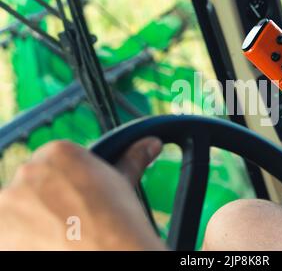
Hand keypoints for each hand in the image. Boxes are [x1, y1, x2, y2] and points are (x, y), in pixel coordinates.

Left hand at [0, 138, 164, 249]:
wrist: (110, 253)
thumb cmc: (119, 220)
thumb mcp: (124, 183)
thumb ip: (131, 158)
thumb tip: (151, 144)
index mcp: (58, 152)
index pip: (51, 165)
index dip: (63, 185)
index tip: (74, 202)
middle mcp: (28, 171)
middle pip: (31, 186)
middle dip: (44, 202)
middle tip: (69, 221)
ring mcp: (9, 203)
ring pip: (16, 211)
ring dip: (30, 222)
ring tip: (58, 237)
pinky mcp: (0, 233)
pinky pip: (8, 235)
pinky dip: (21, 242)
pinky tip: (46, 245)